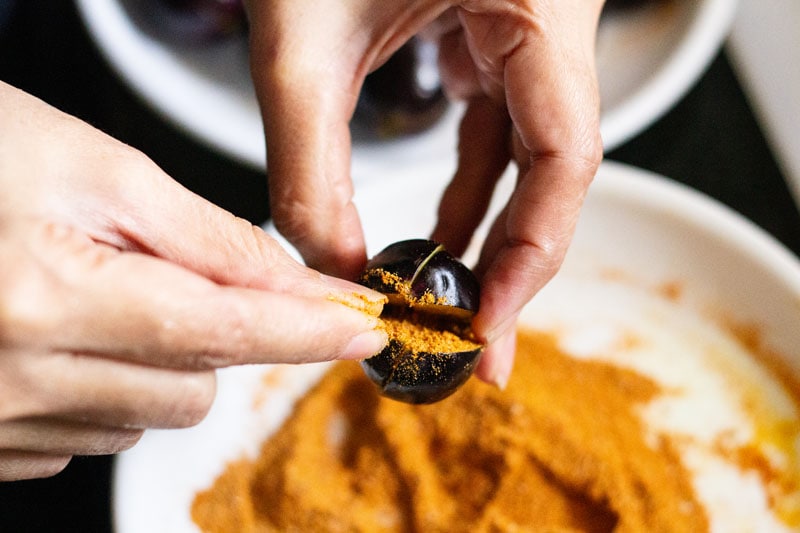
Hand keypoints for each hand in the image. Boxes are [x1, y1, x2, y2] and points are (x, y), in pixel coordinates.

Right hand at [0, 82, 385, 479]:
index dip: (308, 331)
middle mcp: (12, 377)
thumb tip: (290, 281)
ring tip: (95, 292)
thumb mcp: (91, 168)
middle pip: (194, 388)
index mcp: (43, 294)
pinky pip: (90, 435)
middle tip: (171, 273)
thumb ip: (203, 235)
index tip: (364, 332)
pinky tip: (66, 333)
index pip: (224, 328)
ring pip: (147, 417)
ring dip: (157, 359)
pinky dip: (106, 387)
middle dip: (214, 334)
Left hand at [246, 0, 602, 386]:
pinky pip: (502, 126)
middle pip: (557, 172)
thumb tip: (328, 266)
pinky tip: (441, 234)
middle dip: (511, 263)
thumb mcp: (300, 40)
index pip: (564, 157)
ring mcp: (528, 28)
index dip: (530, 256)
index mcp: (533, 3)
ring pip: (532, 155)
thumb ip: (307, 163)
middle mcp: (549, 19)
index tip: (484, 322)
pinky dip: (472, 186)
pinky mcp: (498, 33)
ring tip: (448, 299)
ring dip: (488, 232)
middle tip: (475, 343)